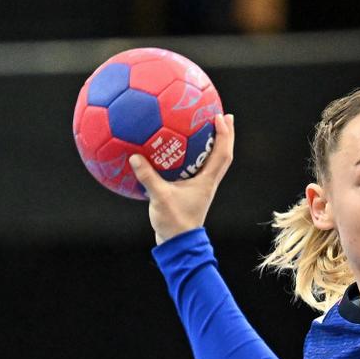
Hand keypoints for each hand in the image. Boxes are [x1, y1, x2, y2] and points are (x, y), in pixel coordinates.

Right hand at [130, 113, 235, 244]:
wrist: (177, 244)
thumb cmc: (173, 223)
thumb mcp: (159, 199)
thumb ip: (148, 178)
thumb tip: (135, 157)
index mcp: (207, 181)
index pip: (222, 154)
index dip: (224, 134)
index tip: (220, 116)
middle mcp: (208, 182)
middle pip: (222, 154)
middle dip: (225, 134)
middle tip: (221, 114)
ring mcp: (201, 187)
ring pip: (212, 161)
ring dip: (212, 143)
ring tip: (205, 126)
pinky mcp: (192, 191)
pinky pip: (196, 168)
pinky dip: (192, 155)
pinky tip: (178, 149)